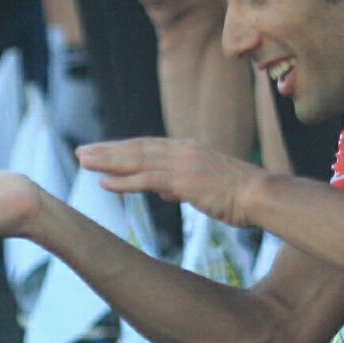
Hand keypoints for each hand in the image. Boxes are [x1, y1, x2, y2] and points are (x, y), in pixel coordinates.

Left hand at [76, 137, 269, 226]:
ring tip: (84, 161)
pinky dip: (124, 181)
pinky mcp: (184, 179)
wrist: (261, 195)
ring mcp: (182, 163)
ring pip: (137, 159)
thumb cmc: (240, 195)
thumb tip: (166, 190)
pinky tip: (104, 183)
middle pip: (137, 148)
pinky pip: (147, 180)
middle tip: (82, 152)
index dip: (123, 149)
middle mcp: (183, 150)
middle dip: (107, 150)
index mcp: (189, 150)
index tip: (102, 152)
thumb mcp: (208, 187)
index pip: (149, 147)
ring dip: (108, 161)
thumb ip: (184, 185)